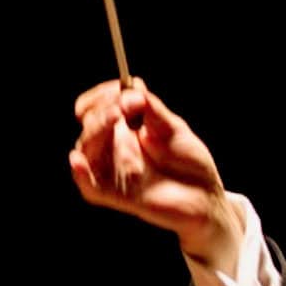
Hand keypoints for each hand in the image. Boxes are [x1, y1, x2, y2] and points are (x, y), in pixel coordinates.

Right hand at [69, 79, 243, 269]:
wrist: (207, 197)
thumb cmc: (190, 163)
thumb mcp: (174, 128)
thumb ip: (152, 109)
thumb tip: (132, 90)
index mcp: (124, 129)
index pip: (97, 107)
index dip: (103, 95)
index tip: (121, 87)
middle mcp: (114, 148)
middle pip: (89, 125)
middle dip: (101, 110)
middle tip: (122, 105)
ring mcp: (113, 170)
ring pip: (86, 149)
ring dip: (94, 129)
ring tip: (114, 115)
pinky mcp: (117, 195)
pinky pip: (90, 187)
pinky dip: (81, 174)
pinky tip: (78, 160)